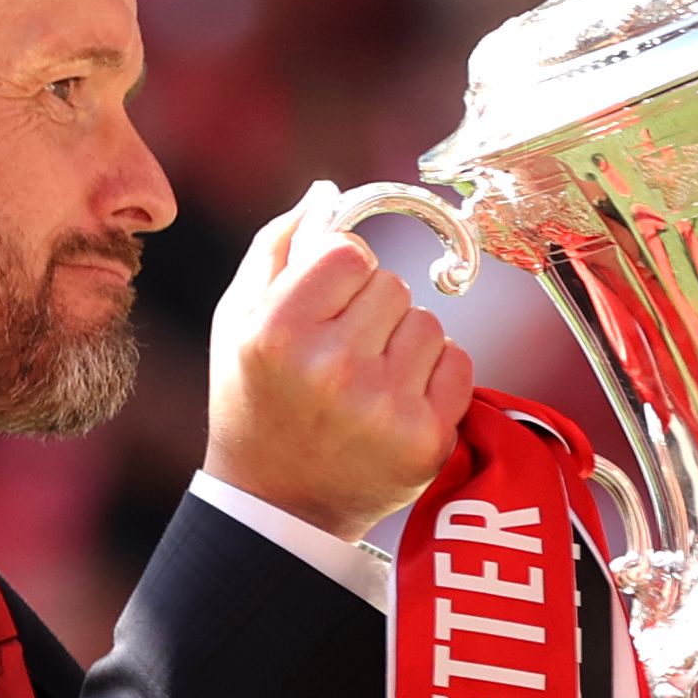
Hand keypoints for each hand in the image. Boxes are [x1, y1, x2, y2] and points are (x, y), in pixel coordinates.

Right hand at [207, 182, 473, 541]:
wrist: (277, 505)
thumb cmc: (255, 400)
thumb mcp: (238, 320)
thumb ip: (278, 246)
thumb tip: (328, 191)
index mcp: (278, 334)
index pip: (350, 252)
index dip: (341, 271)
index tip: (327, 302)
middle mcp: (332, 371)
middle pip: (393, 284)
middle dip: (373, 307)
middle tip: (342, 350)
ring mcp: (384, 409)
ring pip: (430, 322)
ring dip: (405, 340)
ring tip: (367, 378)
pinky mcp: (425, 441)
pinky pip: (459, 363)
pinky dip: (435, 374)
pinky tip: (396, 399)